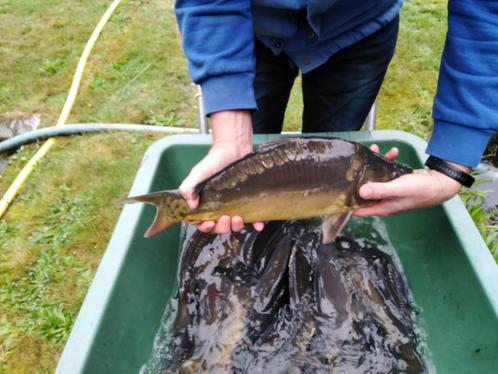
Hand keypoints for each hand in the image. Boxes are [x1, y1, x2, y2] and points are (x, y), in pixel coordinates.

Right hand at [179, 110, 264, 232]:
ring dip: (236, 226)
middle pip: (220, 227)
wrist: (235, 148)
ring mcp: (234, 205)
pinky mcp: (248, 202)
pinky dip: (256, 224)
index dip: (204, 226)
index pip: (202, 222)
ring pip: (235, 225)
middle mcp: (220, 206)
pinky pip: (253, 217)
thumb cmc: (214, 160)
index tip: (209, 223)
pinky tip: (259, 225)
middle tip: (226, 218)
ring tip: (238, 217)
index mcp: (205, 203)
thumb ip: (189, 186)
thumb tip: (191, 204)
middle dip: (222, 227)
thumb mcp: (198, 172)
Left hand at [353, 145, 464, 215]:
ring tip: (376, 149)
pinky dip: (388, 162)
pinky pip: (387, 171)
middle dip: (360, 176)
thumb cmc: (420, 190)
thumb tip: (360, 192)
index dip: (347, 201)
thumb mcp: (398, 189)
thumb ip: (379, 190)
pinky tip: (393, 152)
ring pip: (376, 178)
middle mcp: (384, 201)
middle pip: (365, 190)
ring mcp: (390, 191)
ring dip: (375, 164)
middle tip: (358, 160)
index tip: (339, 188)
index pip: (358, 208)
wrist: (441, 183)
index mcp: (382, 207)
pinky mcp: (398, 181)